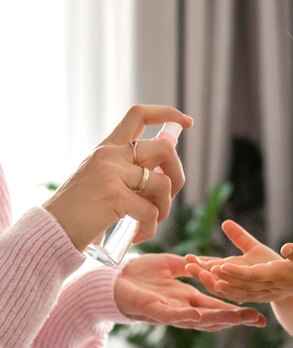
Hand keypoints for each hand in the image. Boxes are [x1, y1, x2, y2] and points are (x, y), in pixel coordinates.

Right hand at [43, 104, 192, 250]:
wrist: (50, 232)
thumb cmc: (80, 212)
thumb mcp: (102, 180)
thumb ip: (128, 171)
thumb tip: (165, 173)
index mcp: (107, 148)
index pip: (139, 114)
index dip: (167, 113)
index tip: (187, 122)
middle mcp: (109, 154)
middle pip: (164, 148)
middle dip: (178, 175)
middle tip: (169, 198)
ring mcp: (111, 173)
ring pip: (163, 183)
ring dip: (164, 208)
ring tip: (149, 222)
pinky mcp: (114, 195)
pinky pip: (151, 211)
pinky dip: (150, 227)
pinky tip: (138, 234)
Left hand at [114, 253, 265, 330]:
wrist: (110, 280)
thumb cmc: (138, 274)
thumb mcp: (169, 266)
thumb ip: (187, 267)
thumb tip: (203, 263)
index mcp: (187, 298)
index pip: (217, 306)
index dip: (237, 310)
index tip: (258, 314)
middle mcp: (182, 309)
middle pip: (214, 317)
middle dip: (236, 319)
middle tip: (259, 320)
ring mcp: (169, 312)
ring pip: (198, 319)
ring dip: (219, 319)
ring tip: (239, 318)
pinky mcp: (153, 311)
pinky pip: (172, 315)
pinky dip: (186, 316)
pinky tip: (200, 315)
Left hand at [187, 223, 292, 303]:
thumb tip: (287, 248)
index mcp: (275, 277)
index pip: (252, 275)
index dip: (235, 272)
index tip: (219, 266)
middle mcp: (265, 288)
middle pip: (235, 283)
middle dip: (213, 276)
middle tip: (193, 266)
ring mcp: (261, 293)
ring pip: (231, 289)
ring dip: (211, 281)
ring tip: (193, 270)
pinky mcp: (258, 293)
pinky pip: (235, 291)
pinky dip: (219, 286)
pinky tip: (206, 280)